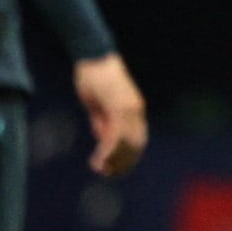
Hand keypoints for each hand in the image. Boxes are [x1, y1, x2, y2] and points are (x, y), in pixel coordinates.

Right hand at [75, 52, 147, 176]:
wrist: (93, 56)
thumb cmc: (94, 78)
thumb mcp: (99, 105)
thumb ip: (103, 121)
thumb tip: (105, 138)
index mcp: (134, 110)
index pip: (137, 139)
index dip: (128, 155)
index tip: (116, 167)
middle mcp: (136, 111)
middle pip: (136, 145)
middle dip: (124, 163)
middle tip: (109, 173)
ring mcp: (129, 110)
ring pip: (126, 144)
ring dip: (114, 161)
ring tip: (101, 170)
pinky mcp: (118, 108)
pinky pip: (114, 137)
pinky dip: (106, 152)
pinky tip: (97, 161)